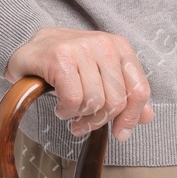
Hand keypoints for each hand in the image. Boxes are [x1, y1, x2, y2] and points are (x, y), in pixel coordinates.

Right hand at [6, 28, 154, 143]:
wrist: (29, 50)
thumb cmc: (66, 65)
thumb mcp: (100, 75)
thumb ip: (125, 94)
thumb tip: (146, 117)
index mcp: (119, 47)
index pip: (139, 90)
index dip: (131, 118)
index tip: (120, 133)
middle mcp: (103, 44)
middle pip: (116, 102)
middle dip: (99, 120)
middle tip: (84, 123)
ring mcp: (81, 48)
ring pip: (95, 102)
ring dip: (80, 116)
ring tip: (70, 111)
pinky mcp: (59, 57)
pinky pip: (74, 100)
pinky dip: (66, 111)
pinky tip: (60, 106)